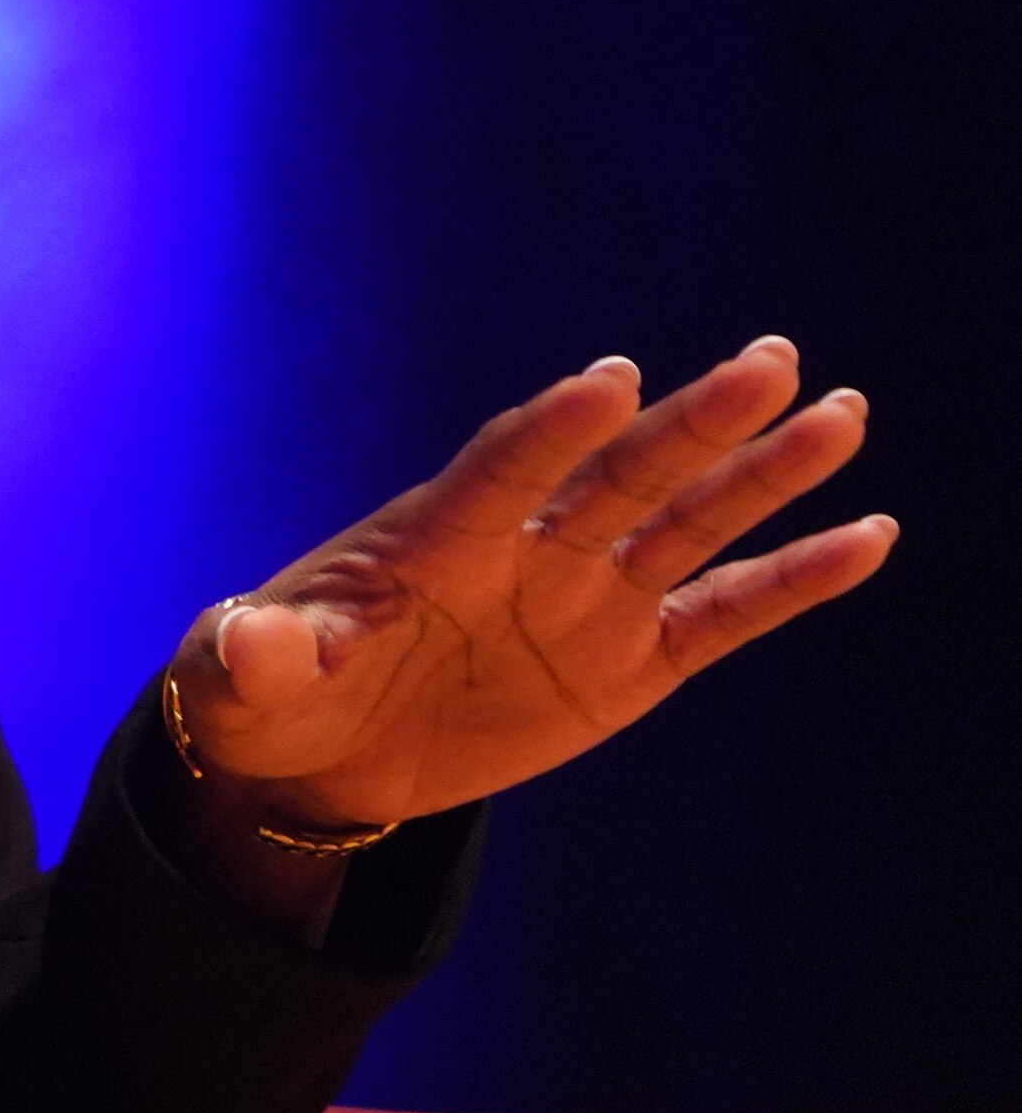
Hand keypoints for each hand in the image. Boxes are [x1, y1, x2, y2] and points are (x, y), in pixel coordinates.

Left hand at [170, 338, 894, 834]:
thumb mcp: (243, 680)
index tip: (612, 378)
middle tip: (771, 362)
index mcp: (432, 536)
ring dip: (765, 473)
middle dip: (694, 421)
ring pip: (690, 524)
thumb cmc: (269, 693)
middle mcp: (525, 549)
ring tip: (842, 414)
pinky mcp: (630, 660)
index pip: (501, 468)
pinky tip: (868, 535)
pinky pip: (726, 614)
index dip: (552, 430)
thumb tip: (247, 641)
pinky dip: (795, 579)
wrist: (316, 750)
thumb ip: (256, 655)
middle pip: (620, 472)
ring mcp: (585, 599)